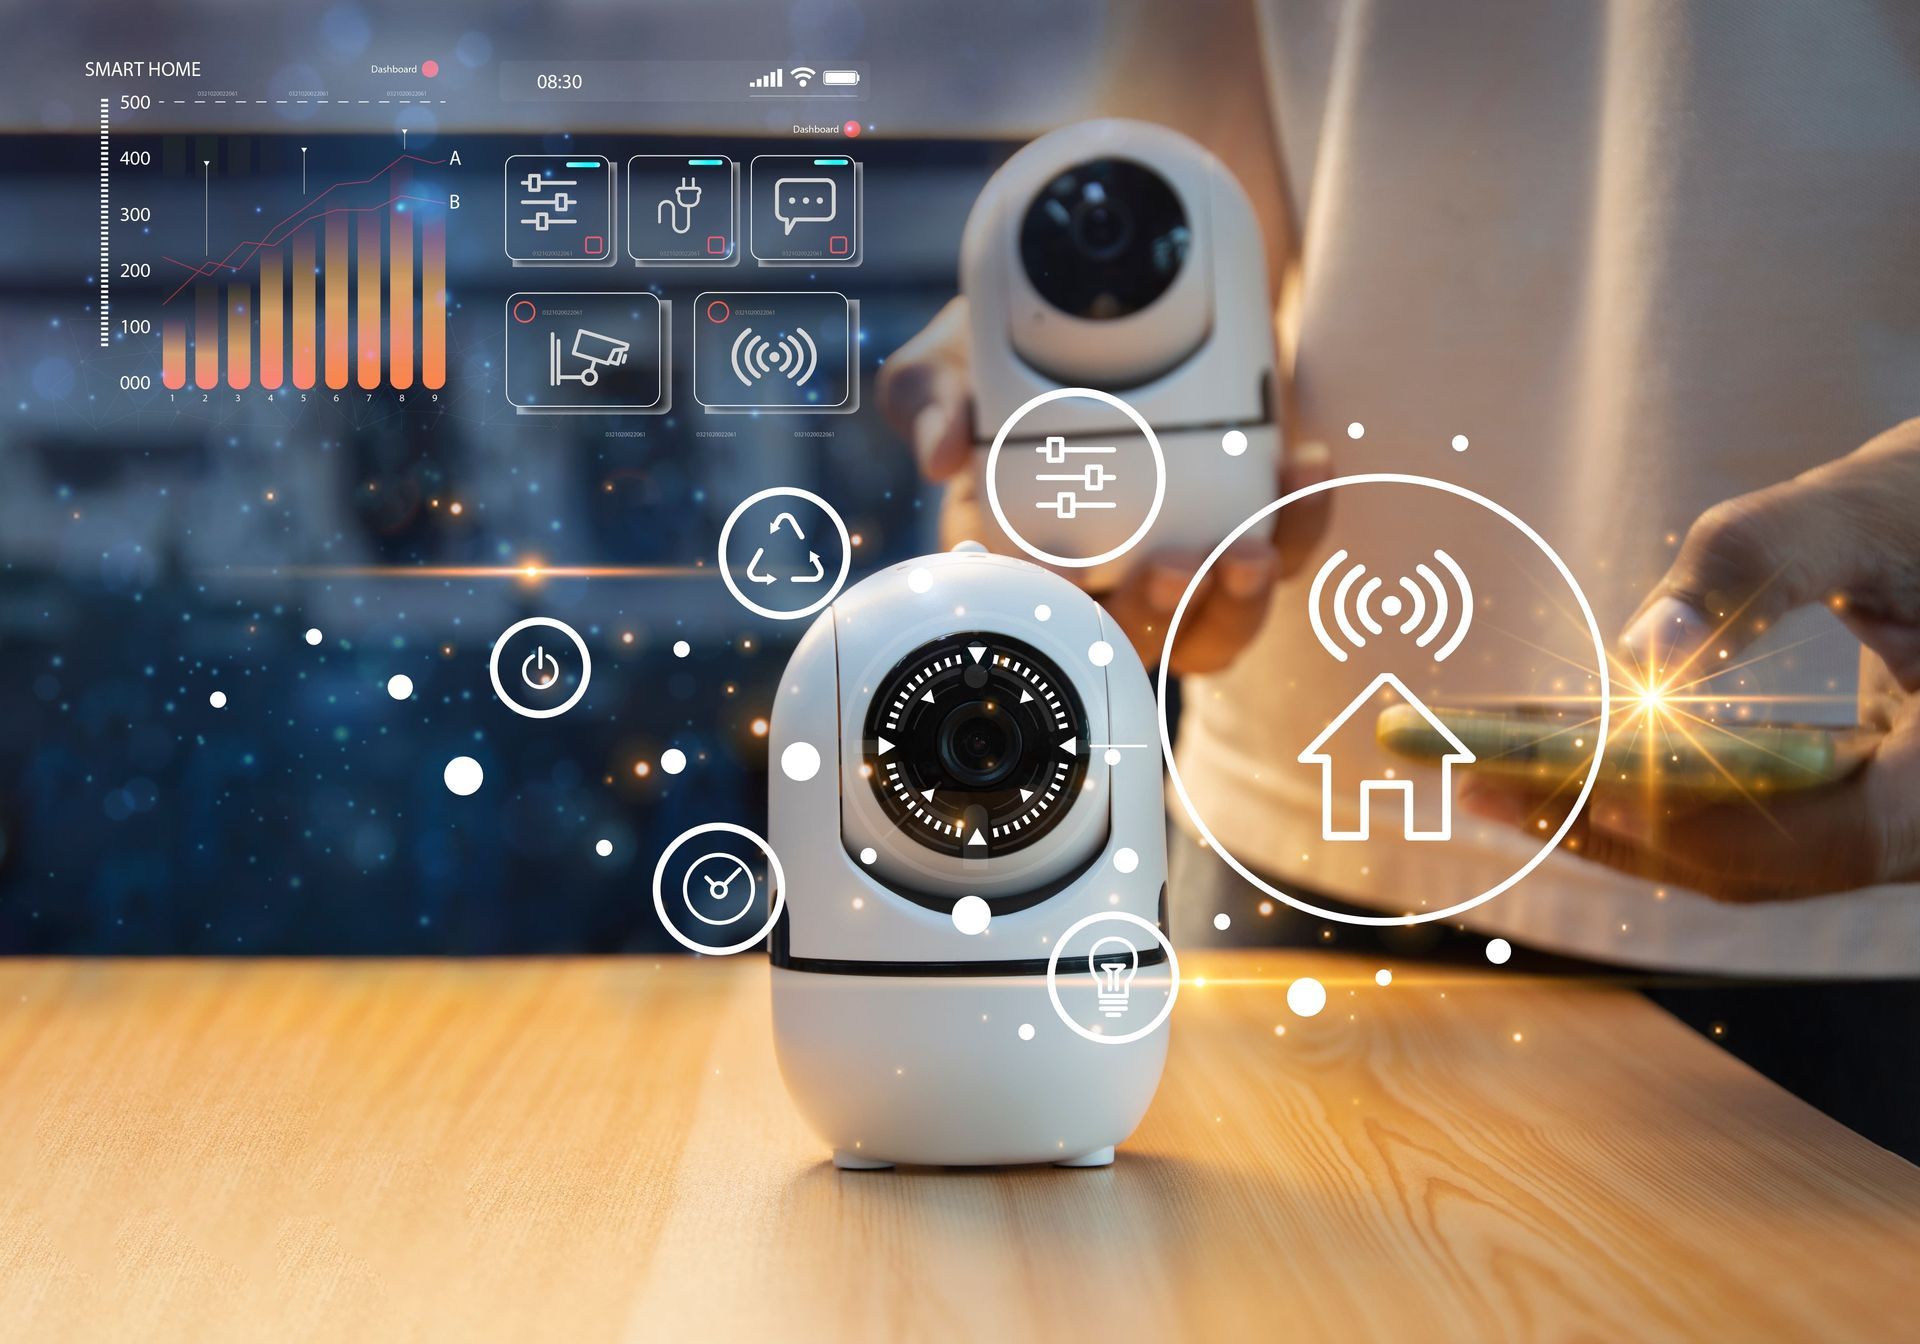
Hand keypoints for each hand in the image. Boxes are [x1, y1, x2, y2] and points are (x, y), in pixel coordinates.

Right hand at [876, 298, 1331, 674]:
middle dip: (1160, 615)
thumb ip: (928, 399)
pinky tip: (1303, 467)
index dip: (1050, 610)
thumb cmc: (1021, 343)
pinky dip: (1305, 518)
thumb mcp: (954, 358)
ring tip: (1251, 553)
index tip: (1063, 581)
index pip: (1034, 607)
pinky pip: (1292, 547)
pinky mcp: (1249, 516)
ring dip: (1240, 603)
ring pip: (1220, 624)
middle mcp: (1108, 568)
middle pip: (1138, 637)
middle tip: (1170, 567)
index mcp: (1028, 551)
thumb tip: (937, 455)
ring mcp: (1184, 549)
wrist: (1119, 292)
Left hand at [1465, 418, 1919, 900]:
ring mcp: (1887, 828)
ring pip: (1742, 860)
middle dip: (1614, 823)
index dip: (1716, 823)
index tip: (1599, 794)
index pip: (1844, 834)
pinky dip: (1649, 797)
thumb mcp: (1865, 510)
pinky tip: (1551, 762)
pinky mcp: (1844, 810)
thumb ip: (1755, 567)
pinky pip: (1739, 828)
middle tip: (1476, 778)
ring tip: (1482, 774)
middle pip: (1763, 863)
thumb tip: (1634, 652)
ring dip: (1611, 819)